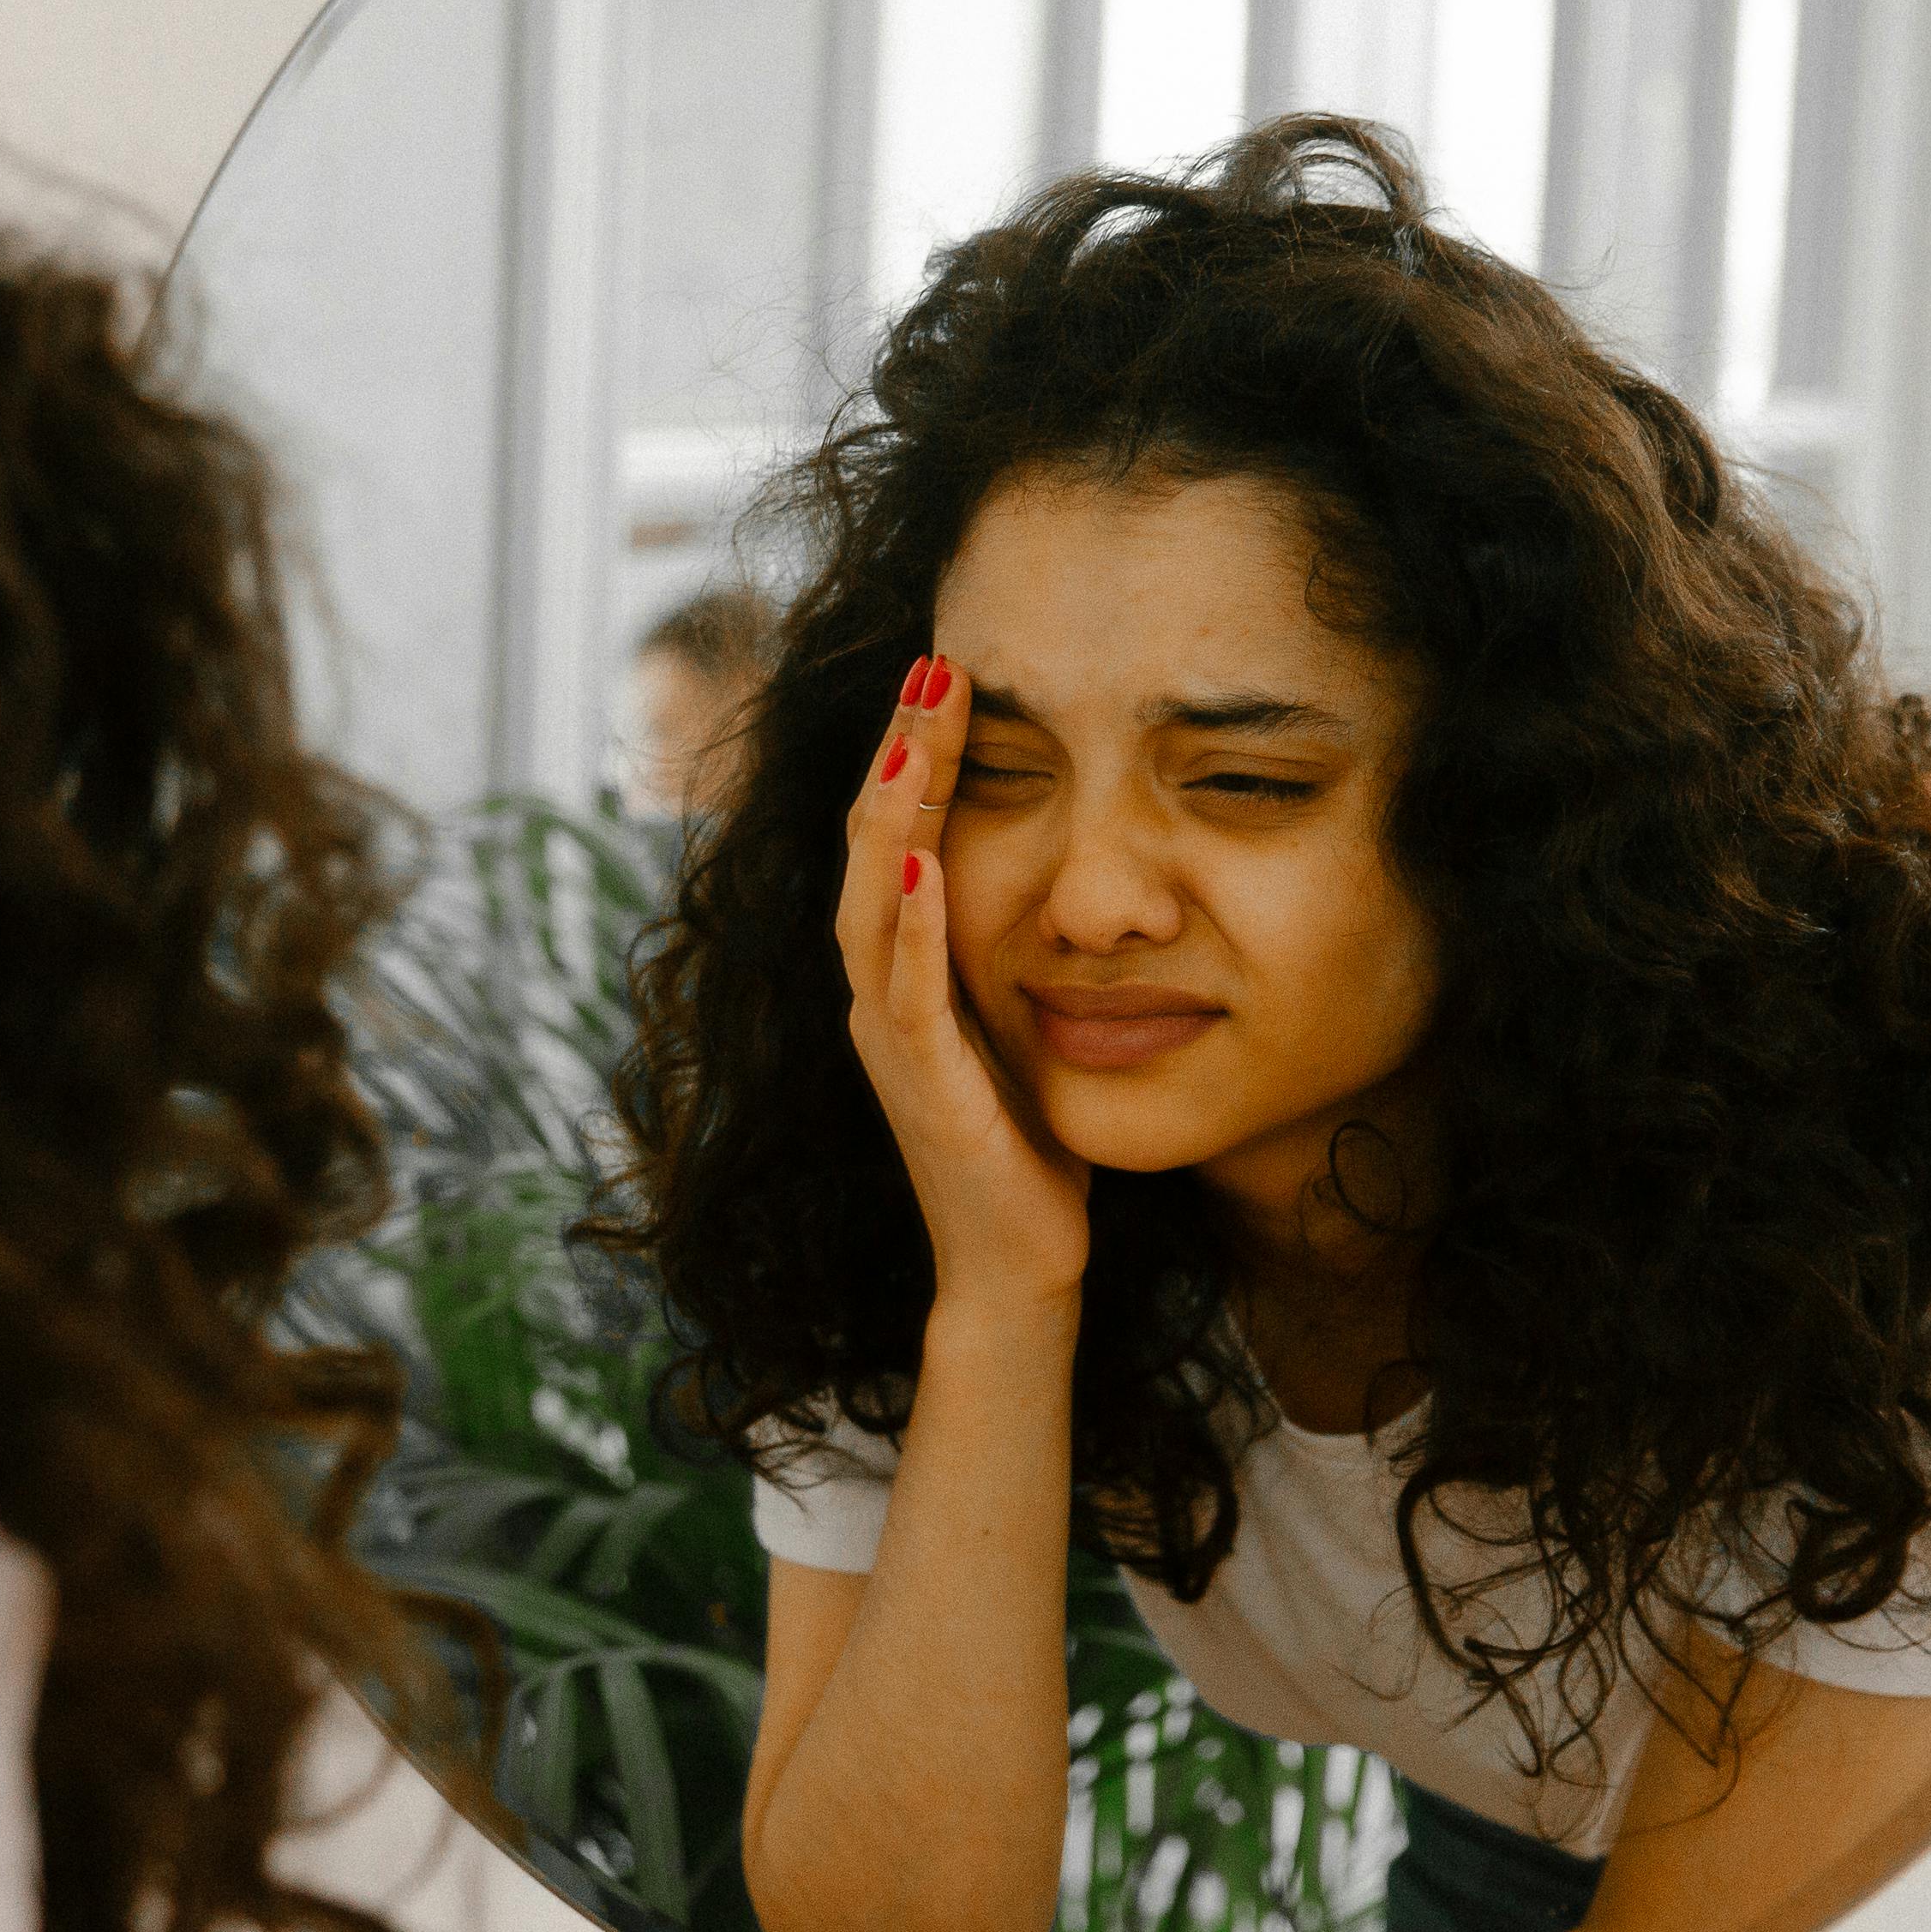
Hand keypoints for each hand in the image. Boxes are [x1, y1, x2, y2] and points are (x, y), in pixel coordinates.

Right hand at [834, 661, 1092, 1307]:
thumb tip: (1060, 864)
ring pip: (870, 908)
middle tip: (931, 663)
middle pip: (870, 853)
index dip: (915, 757)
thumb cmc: (1024, 1151)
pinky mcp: (925, 1093)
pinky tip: (924, 866)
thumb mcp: (1017, 1024)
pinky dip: (910, 928)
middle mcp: (877, 1000)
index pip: (896, 843)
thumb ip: (1011, 952)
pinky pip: (908, 997)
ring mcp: (892, 1046)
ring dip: (892, 820)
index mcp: (899, 978)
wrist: (1016, 1269)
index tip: (948, 671)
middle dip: (898, 756)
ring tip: (914, 740)